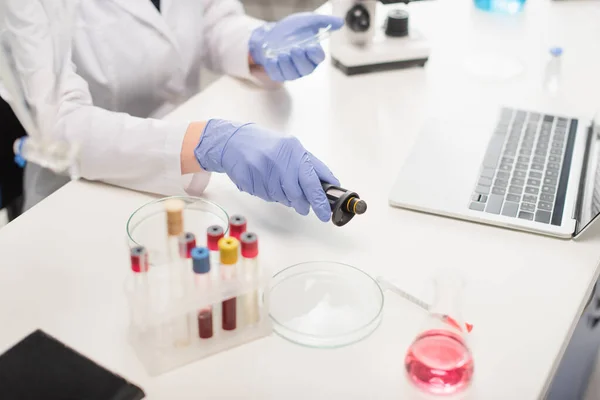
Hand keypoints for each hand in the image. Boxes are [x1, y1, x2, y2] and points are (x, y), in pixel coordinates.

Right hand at [194, 119, 338, 221]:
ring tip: (277, 184)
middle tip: (303, 207)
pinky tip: (264, 181)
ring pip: (280, 197)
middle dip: (301, 204)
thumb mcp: (292, 149)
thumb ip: (310, 167)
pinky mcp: (248, 178)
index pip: (312, 180)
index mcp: (293, 150)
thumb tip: (329, 185)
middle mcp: (278, 159)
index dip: (320, 200)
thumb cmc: (267, 145)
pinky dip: (268, 193)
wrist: (234, 141)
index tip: (325, 212)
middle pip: (296, 193)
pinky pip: (264, 196)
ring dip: (283, 197)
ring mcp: (261, 169)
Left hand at [249, 13, 343, 81]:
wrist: (273, 33)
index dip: (315, 54)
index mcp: (314, 54)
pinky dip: (274, 68)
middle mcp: (304, 65)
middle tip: (294, 49)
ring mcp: (291, 71)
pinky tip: (271, 59)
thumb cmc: (293, 29)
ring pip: (291, 74)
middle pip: (305, 68)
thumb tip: (340, 22)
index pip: (318, 57)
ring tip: (281, 54)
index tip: (311, 47)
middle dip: (300, 60)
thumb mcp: (308, 21)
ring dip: (286, 65)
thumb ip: (324, 21)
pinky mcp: (279, 74)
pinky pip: (277, 75)